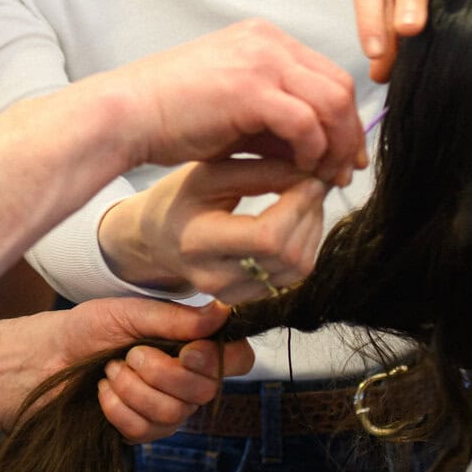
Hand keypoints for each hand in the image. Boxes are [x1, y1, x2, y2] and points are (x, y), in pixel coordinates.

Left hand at [61, 297, 253, 442]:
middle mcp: (188, 381)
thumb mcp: (130, 313)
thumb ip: (176, 318)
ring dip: (133, 388)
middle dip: (162, 373)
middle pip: (205, 391)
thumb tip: (222, 312)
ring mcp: (167, 411)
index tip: (186, 352)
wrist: (50, 356)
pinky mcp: (142, 432)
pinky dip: (117, 408)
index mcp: (193, 346)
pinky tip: (103, 392)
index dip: (218, 360)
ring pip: (173, 414)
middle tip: (131, 354)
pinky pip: (144, 430)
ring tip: (110, 370)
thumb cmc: (90, 328)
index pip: (238, 359)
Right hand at [99, 20, 363, 184]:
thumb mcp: (235, 113)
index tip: (344, 156)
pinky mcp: (250, 88)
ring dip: (336, 145)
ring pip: (332, 101)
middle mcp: (267, 41)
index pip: (327, 75)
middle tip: (344, 173)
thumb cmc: (169, 116)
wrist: (125, 114)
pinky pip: (306, 120)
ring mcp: (260, 60)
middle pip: (339, 85)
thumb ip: (277, 124)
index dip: (345, 119)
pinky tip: (300, 170)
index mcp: (263, 39)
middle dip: (348, 134)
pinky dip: (312, 149)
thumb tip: (318, 150)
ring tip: (325, 177)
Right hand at [99, 158, 330, 299]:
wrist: (158, 237)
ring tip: (304, 198)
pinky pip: (294, 276)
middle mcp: (213, 278)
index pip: (267, 237)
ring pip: (298, 268)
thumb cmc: (183, 198)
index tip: (309, 178)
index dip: (298, 205)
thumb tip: (311, 178)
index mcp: (197, 241)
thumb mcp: (210, 173)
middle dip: (310, 214)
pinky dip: (305, 244)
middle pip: (288, 255)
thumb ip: (260, 173)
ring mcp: (232, 294)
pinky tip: (295, 219)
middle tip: (313, 183)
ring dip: (312, 228)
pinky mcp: (248, 299)